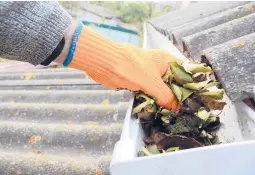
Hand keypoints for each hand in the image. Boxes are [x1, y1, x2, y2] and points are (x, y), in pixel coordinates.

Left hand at [68, 26, 182, 110]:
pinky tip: (158, 109)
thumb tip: (176, 108)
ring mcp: (150, 74)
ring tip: (173, 113)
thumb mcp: (152, 83)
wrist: (105, 64)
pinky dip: (153, 99)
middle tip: (184, 110)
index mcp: (167, 60)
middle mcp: (160, 66)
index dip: (191, 85)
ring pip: (161, 88)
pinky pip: (150, 92)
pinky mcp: (140, 81)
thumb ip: (166, 96)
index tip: (194, 100)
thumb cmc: (131, 68)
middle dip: (177, 95)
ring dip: (164, 99)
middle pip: (174, 82)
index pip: (186, 72)